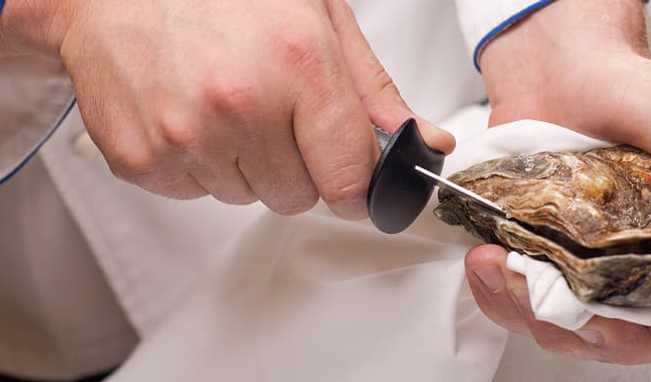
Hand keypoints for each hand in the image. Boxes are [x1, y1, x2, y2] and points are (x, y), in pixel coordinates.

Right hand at [1, 0, 453, 217]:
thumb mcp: (317, 18)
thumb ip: (373, 90)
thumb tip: (425, 142)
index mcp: (298, 66)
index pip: (349, 177)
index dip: (357, 185)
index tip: (352, 180)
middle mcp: (241, 106)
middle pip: (298, 196)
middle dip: (297, 165)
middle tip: (272, 113)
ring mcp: (185, 137)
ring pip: (246, 197)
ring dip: (246, 164)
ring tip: (224, 104)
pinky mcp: (141, 161)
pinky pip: (196, 194)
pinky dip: (200, 165)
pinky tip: (189, 115)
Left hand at [469, 0, 650, 362]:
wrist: (570, 65)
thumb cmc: (647, 96)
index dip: (633, 336)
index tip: (596, 315)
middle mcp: (638, 266)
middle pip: (606, 338)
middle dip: (564, 324)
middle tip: (531, 284)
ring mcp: (584, 261)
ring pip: (555, 324)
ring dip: (518, 306)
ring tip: (496, 265)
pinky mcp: (539, 249)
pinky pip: (515, 297)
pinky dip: (495, 289)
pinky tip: (487, 260)